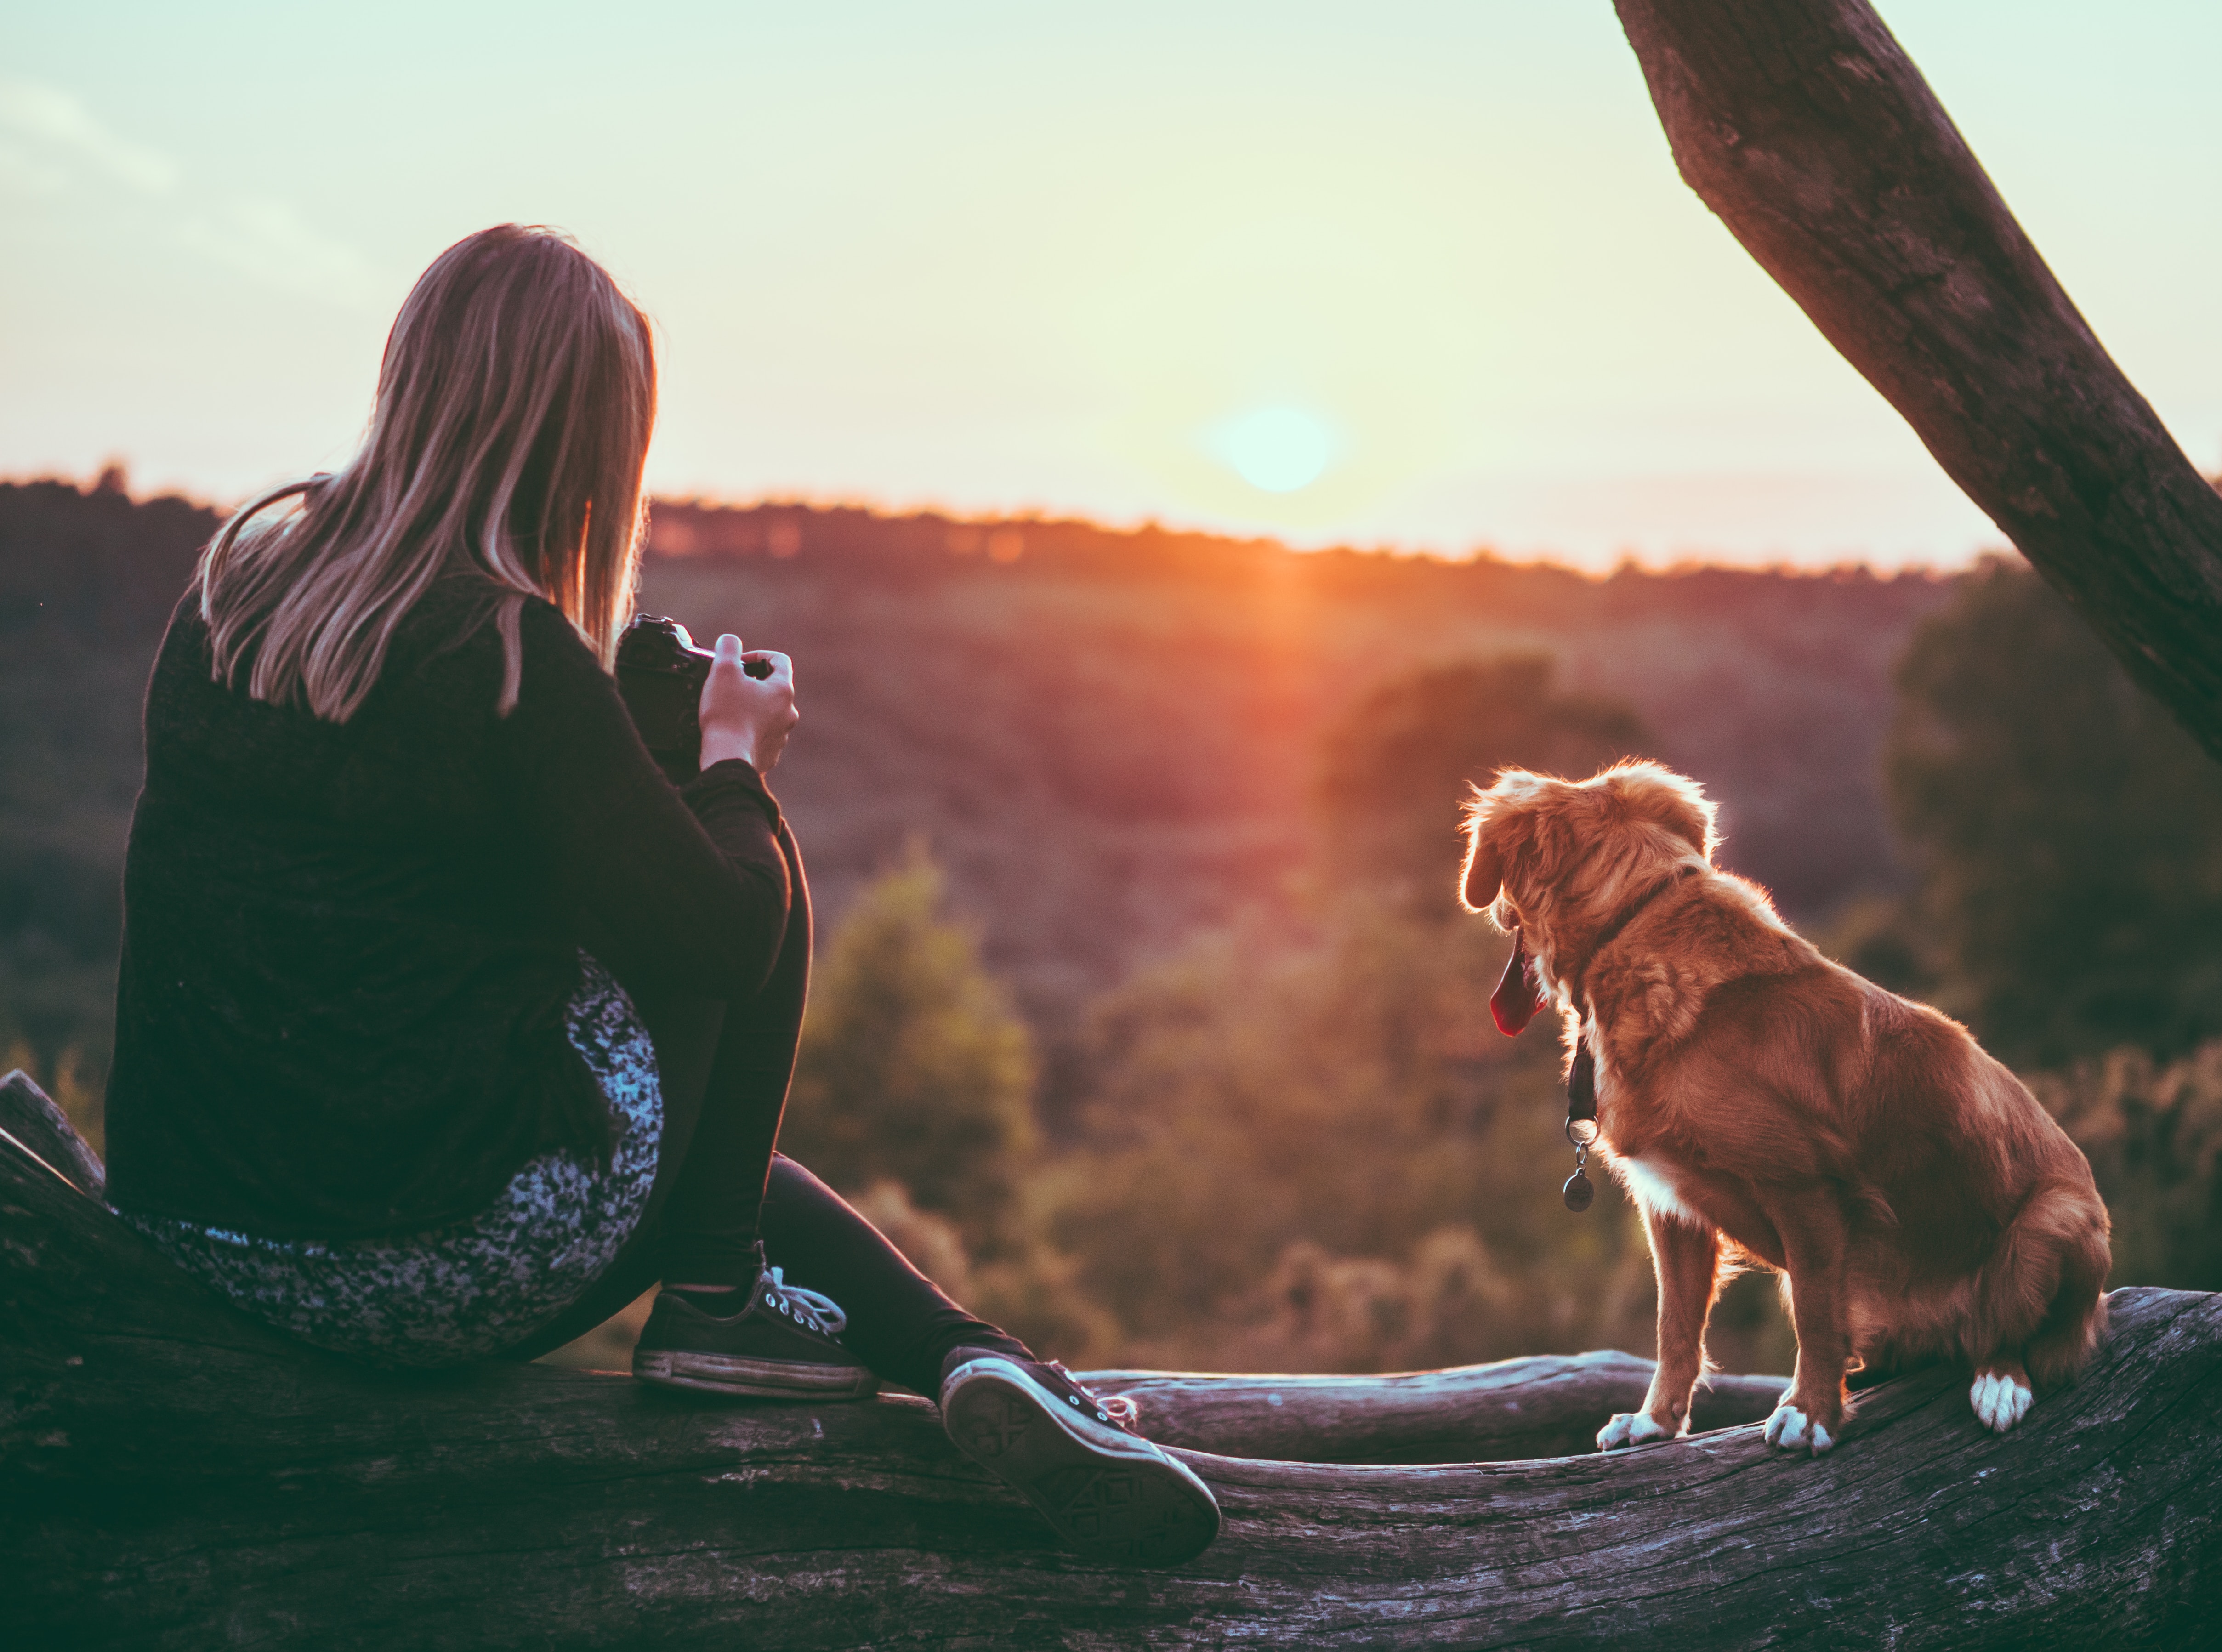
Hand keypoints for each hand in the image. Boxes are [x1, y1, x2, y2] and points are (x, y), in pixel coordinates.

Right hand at [697, 634, 796, 774]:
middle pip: (773, 687)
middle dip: (752, 683)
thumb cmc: (727, 715)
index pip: (780, 660)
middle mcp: (788, 713)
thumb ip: (728, 648)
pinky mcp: (770, 753)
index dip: (759, 655)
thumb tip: (730, 641)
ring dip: (751, 706)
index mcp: (783, 690)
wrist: (728, 759)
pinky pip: (761, 734)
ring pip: (768, 712)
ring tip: (729, 709)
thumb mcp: (723, 671)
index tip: (740, 662)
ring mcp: (781, 735)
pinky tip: (731, 730)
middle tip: (730, 685)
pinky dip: (748, 729)